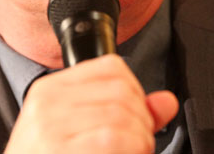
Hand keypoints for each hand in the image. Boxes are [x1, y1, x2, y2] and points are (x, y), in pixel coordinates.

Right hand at [4, 54, 178, 153]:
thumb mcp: (78, 134)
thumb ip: (125, 115)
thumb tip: (166, 102)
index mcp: (50, 91)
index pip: (111, 67)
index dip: (137, 91)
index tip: (136, 117)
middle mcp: (47, 104)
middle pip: (122, 92)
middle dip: (142, 122)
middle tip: (137, 145)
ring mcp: (50, 128)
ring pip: (122, 117)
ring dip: (139, 142)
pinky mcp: (59, 150)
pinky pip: (113, 140)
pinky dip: (131, 151)